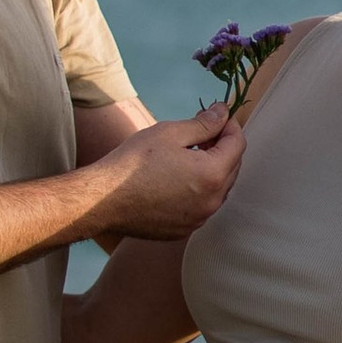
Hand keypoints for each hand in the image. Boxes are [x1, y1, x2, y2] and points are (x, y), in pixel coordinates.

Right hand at [86, 105, 245, 241]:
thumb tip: (222, 113)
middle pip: (232, 167)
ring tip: (190, 154)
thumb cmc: (133, 163)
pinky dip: (199, 189)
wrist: (104, 200)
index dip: (230, 126)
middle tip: (204, 132)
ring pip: (219, 188)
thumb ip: (203, 124)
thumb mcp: (170, 133)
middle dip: (223, 147)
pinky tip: (179, 177)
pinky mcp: (184, 229)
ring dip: (213, 169)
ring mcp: (199, 218)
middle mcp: (212, 201)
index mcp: (212, 175)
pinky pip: (202, 205)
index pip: (237, 145)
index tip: (218, 116)